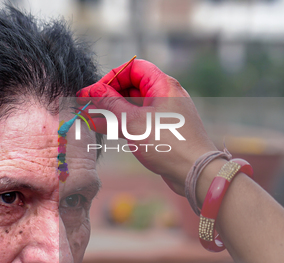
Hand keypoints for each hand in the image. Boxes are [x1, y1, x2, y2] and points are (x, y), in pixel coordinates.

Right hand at [76, 59, 215, 194]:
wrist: (195, 172)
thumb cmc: (169, 144)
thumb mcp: (133, 123)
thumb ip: (110, 105)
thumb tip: (91, 92)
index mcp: (163, 85)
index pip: (133, 68)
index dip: (112, 77)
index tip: (95, 91)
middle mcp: (165, 95)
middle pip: (131, 87)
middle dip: (108, 96)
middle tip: (88, 106)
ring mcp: (165, 113)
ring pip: (133, 106)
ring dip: (112, 112)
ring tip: (90, 119)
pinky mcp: (163, 130)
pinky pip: (139, 120)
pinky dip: (122, 123)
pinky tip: (104, 130)